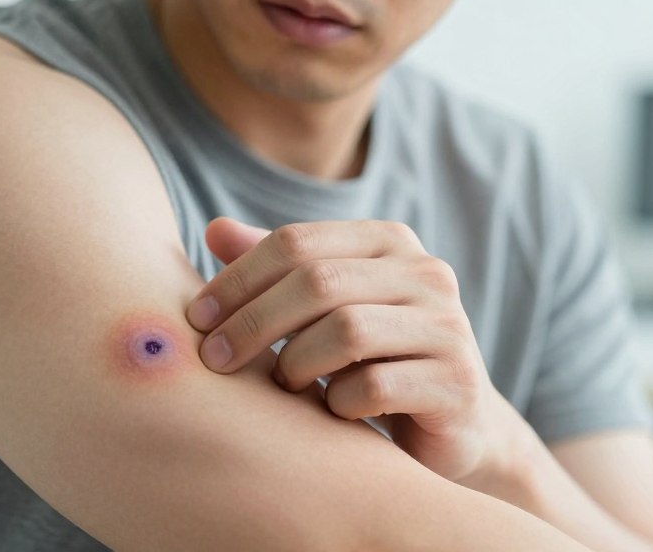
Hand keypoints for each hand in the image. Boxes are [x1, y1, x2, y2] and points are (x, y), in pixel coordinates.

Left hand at [185, 217, 529, 483]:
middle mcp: (425, 272)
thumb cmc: (371, 355)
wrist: (453, 423)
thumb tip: (213, 229)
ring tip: (281, 386)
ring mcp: (447, 325)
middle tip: (214, 357)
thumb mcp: (323, 306)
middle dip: (253, 321)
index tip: (196, 316)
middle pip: (318, 281)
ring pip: (347, 331)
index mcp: (388, 241)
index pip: (296, 241)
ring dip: (295, 364)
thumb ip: (276, 266)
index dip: (238, 277)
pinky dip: (338, 402)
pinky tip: (330, 411)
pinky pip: (376, 387)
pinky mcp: (455, 383)